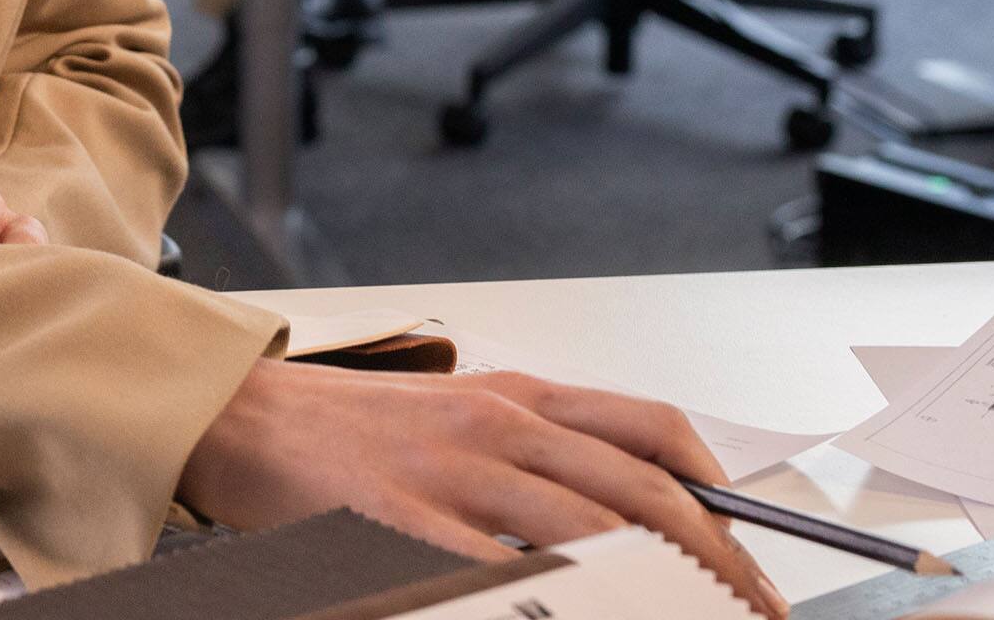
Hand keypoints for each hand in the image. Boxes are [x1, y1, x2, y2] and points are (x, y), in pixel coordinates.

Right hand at [178, 361, 785, 617]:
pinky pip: (493, 576)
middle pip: (642, 495)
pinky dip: (540, 603)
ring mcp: (451, 475)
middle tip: (749, 609)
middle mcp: (497, 426)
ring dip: (650, 592)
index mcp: (517, 396)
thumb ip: (541, 453)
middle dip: (713, 563)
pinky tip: (566, 616)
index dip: (720, 498)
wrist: (242, 416)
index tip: (751, 558)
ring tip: (683, 619)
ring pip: (588, 539)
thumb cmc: (349, 427)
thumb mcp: (460, 413)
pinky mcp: (402, 523)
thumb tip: (635, 509)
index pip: (652, 432)